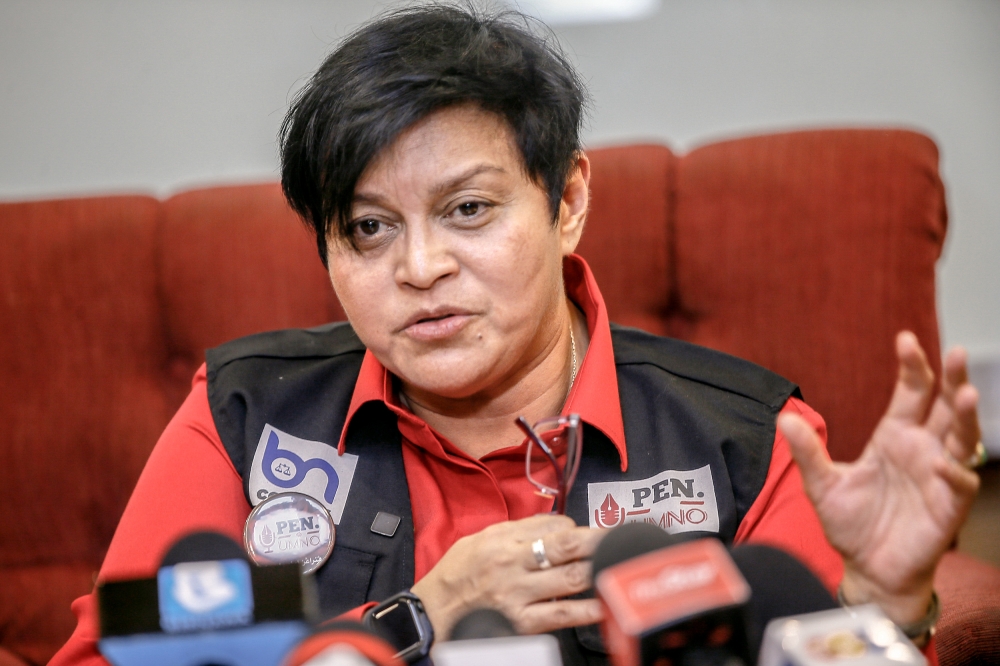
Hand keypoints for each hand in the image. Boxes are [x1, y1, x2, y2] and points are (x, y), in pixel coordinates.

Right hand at [410, 514, 603, 637]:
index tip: (588, 534)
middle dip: (600, 541)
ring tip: (620, 564)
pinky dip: (588, 609)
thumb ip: (518, 530)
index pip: (553, 528)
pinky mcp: (521, 623)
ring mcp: (518, 595)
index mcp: (503, 540)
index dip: (577, 530)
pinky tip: (605, 604)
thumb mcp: (480, 539)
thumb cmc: (454, 576)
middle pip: (568, 547)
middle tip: (622, 537)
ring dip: (600, 571)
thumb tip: (556, 523)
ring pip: (571, 580)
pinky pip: (562, 615)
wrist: (430, 615)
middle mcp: (513, 564)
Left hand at [779, 331, 980, 625]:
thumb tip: (784, 419)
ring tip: (966, 394)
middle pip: (944, 407)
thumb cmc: (850, 525)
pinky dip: (954, 472)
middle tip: (955, 353)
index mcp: (894, 437)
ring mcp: (938, 476)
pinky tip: (943, 463)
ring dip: (966, 417)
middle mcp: (921, 449)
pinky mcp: (948, 506)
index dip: (913, 367)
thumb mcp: (821, 485)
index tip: (906, 339)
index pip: (911, 393)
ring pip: (962, 438)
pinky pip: (959, 484)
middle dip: (952, 379)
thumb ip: (807, 452)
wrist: (867, 569)